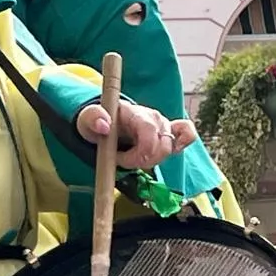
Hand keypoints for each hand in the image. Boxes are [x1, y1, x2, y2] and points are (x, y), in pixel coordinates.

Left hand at [76, 102, 197, 170]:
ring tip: (133, 157)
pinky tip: (165, 151)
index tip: (119, 159)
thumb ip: (93, 118)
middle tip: (122, 160)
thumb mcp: (88, 119)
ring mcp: (165, 126)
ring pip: (170, 150)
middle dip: (142, 160)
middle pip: (162, 147)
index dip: (139, 153)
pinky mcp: (171, 134)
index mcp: (138, 114)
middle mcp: (156, 119)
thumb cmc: (98, 121)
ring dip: (152, 160)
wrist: (106, 121)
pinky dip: (183, 144)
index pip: (150, 135)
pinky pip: (188, 135)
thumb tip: (104, 125)